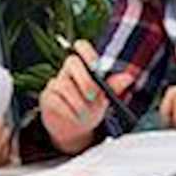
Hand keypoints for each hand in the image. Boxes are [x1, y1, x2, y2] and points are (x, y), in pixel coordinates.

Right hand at [40, 40, 133, 154]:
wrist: (74, 128)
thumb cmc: (90, 108)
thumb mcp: (104, 98)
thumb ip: (114, 87)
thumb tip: (128, 77)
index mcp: (83, 66)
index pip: (82, 47)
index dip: (87, 52)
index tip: (96, 66)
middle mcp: (67, 71)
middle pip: (72, 62)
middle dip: (84, 80)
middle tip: (93, 96)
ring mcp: (55, 83)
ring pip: (64, 85)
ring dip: (77, 102)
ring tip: (84, 114)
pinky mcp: (46, 97)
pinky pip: (56, 100)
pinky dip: (67, 111)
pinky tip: (73, 116)